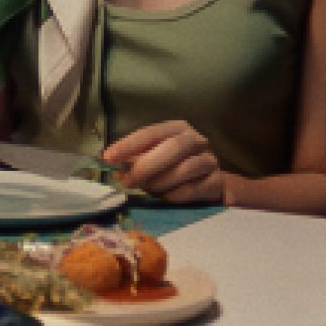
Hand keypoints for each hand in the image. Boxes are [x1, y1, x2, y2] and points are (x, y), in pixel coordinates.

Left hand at [104, 119, 226, 204]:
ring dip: (161, 182)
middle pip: (173, 147)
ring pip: (185, 168)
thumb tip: (113, 166)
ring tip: (148, 190)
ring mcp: (209, 160)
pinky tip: (167, 197)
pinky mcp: (217, 181)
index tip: (109, 157)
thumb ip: (136, 160)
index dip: (129, 145)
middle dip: (147, 166)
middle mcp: (195, 140)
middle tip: (128, 181)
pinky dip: (176, 195)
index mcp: (177, 129)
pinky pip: (194, 188)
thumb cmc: (175, 169)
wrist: (211, 184)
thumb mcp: (154, 160)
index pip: (151, 133)